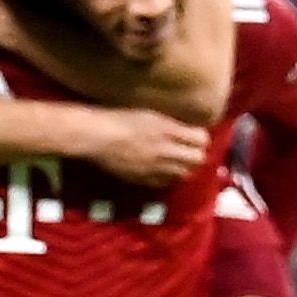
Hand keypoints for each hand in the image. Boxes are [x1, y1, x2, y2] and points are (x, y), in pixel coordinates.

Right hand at [72, 108, 208, 192]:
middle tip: (189, 150)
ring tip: (176, 161)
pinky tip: (161, 170)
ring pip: (184, 173)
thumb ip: (169, 123)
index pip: (201, 139)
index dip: (201, 138)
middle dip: (196, 154)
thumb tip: (186, 129)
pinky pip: (165, 182)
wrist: (96, 136)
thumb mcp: (149, 113)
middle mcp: (165, 150)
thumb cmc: (118, 118)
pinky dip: (168, 177)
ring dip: (184, 167)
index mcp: (167, 129)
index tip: (196, 136)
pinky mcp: (143, 178)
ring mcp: (155, 167)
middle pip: (197, 159)